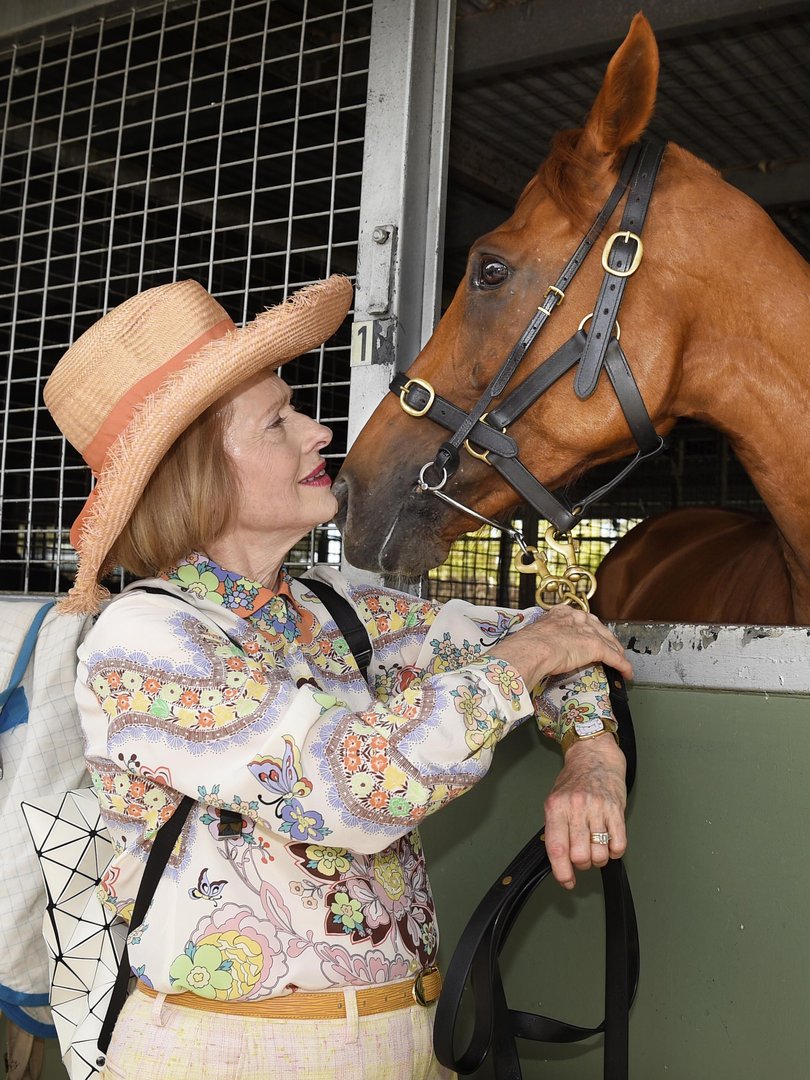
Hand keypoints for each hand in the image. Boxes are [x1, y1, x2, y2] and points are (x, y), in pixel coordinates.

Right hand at [488, 604, 632, 688]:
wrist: (532, 649)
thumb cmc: (527, 645)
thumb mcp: (536, 634)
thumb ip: (544, 637)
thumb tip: (540, 648)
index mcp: (562, 613)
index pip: (583, 620)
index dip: (590, 630)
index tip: (591, 636)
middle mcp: (578, 618)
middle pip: (600, 629)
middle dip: (607, 641)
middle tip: (611, 651)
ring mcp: (589, 631)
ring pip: (610, 643)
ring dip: (617, 654)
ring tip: (621, 664)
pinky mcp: (596, 647)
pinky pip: (615, 658)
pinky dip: (623, 666)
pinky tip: (627, 673)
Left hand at [543, 734, 626, 888]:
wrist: (594, 757)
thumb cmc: (574, 781)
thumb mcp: (555, 800)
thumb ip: (555, 828)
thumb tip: (558, 859)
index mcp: (556, 807)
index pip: (557, 848)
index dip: (561, 871)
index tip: (566, 881)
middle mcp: (576, 808)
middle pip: (580, 856)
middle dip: (582, 864)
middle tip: (582, 857)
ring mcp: (598, 809)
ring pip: (600, 854)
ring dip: (599, 859)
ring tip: (595, 847)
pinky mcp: (617, 810)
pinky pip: (619, 845)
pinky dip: (615, 851)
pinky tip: (609, 842)